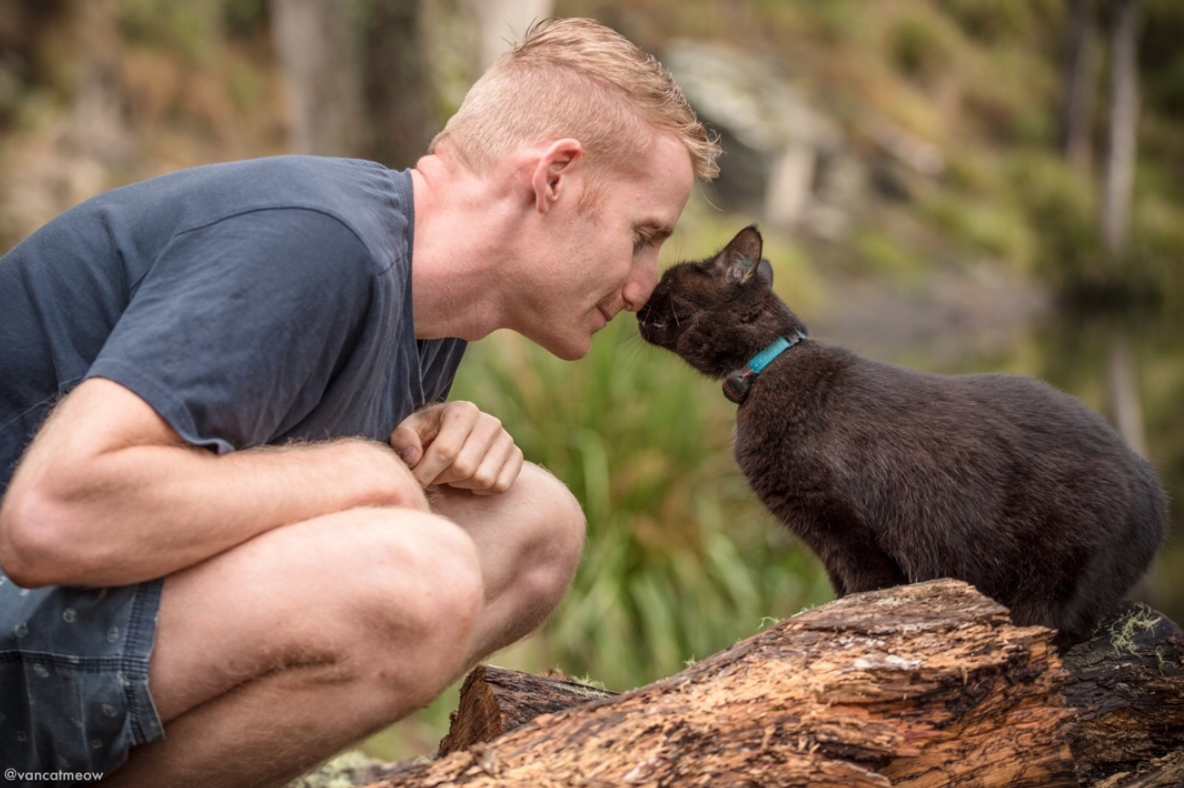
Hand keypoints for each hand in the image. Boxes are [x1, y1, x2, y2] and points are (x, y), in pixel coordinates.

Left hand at [389, 401, 523, 493]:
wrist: (456, 434)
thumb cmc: (428, 434)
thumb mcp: (409, 430)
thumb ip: (403, 440)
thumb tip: (413, 458)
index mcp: (463, 410)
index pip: (445, 451)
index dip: (425, 472)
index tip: (414, 481)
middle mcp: (490, 422)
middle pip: (464, 468)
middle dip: (442, 479)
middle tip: (433, 476)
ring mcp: (506, 439)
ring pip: (484, 480)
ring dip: (462, 485)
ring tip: (451, 475)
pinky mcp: (516, 456)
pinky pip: (500, 486)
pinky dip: (482, 490)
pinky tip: (469, 480)